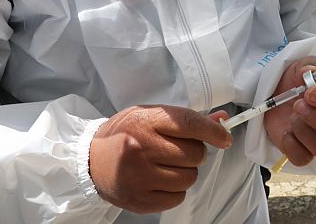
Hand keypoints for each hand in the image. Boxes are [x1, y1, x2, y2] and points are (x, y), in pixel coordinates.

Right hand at [89, 105, 231, 213]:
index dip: (213, 131)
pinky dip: (175, 189)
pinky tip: (160, 179)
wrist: (91, 160)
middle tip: (180, 151)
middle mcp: (141, 148)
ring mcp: (139, 177)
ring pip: (189, 178)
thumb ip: (186, 119)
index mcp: (145, 121)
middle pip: (194, 154)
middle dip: (195, 153)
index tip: (224, 137)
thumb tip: (222, 120)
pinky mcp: (139, 199)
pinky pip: (177, 197)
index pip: (189, 124)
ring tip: (168, 165)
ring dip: (186, 172)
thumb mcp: (151, 116)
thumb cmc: (125, 134)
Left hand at [264, 57, 315, 166]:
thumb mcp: (300, 68)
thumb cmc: (294, 82)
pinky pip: (304, 159)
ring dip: (304, 132)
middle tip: (298, 107)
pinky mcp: (305, 152)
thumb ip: (307, 67)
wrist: (276, 97)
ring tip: (292, 118)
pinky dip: (292, 147)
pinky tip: (286, 132)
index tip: (310, 93)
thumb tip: (308, 72)